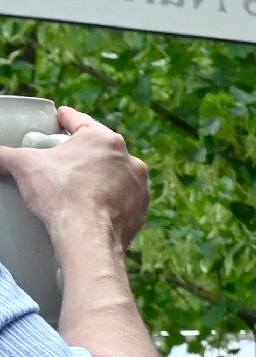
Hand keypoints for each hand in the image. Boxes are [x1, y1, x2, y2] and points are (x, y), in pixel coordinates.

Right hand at [0, 107, 151, 254]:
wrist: (88, 238)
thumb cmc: (61, 196)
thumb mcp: (24, 165)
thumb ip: (4, 154)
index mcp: (103, 139)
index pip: (79, 121)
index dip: (64, 119)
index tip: (59, 119)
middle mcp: (128, 158)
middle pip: (98, 147)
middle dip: (81, 150)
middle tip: (62, 157)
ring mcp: (139, 184)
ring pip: (113, 172)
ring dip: (98, 174)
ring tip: (77, 182)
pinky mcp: (141, 208)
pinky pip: (123, 196)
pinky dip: (110, 197)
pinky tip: (94, 202)